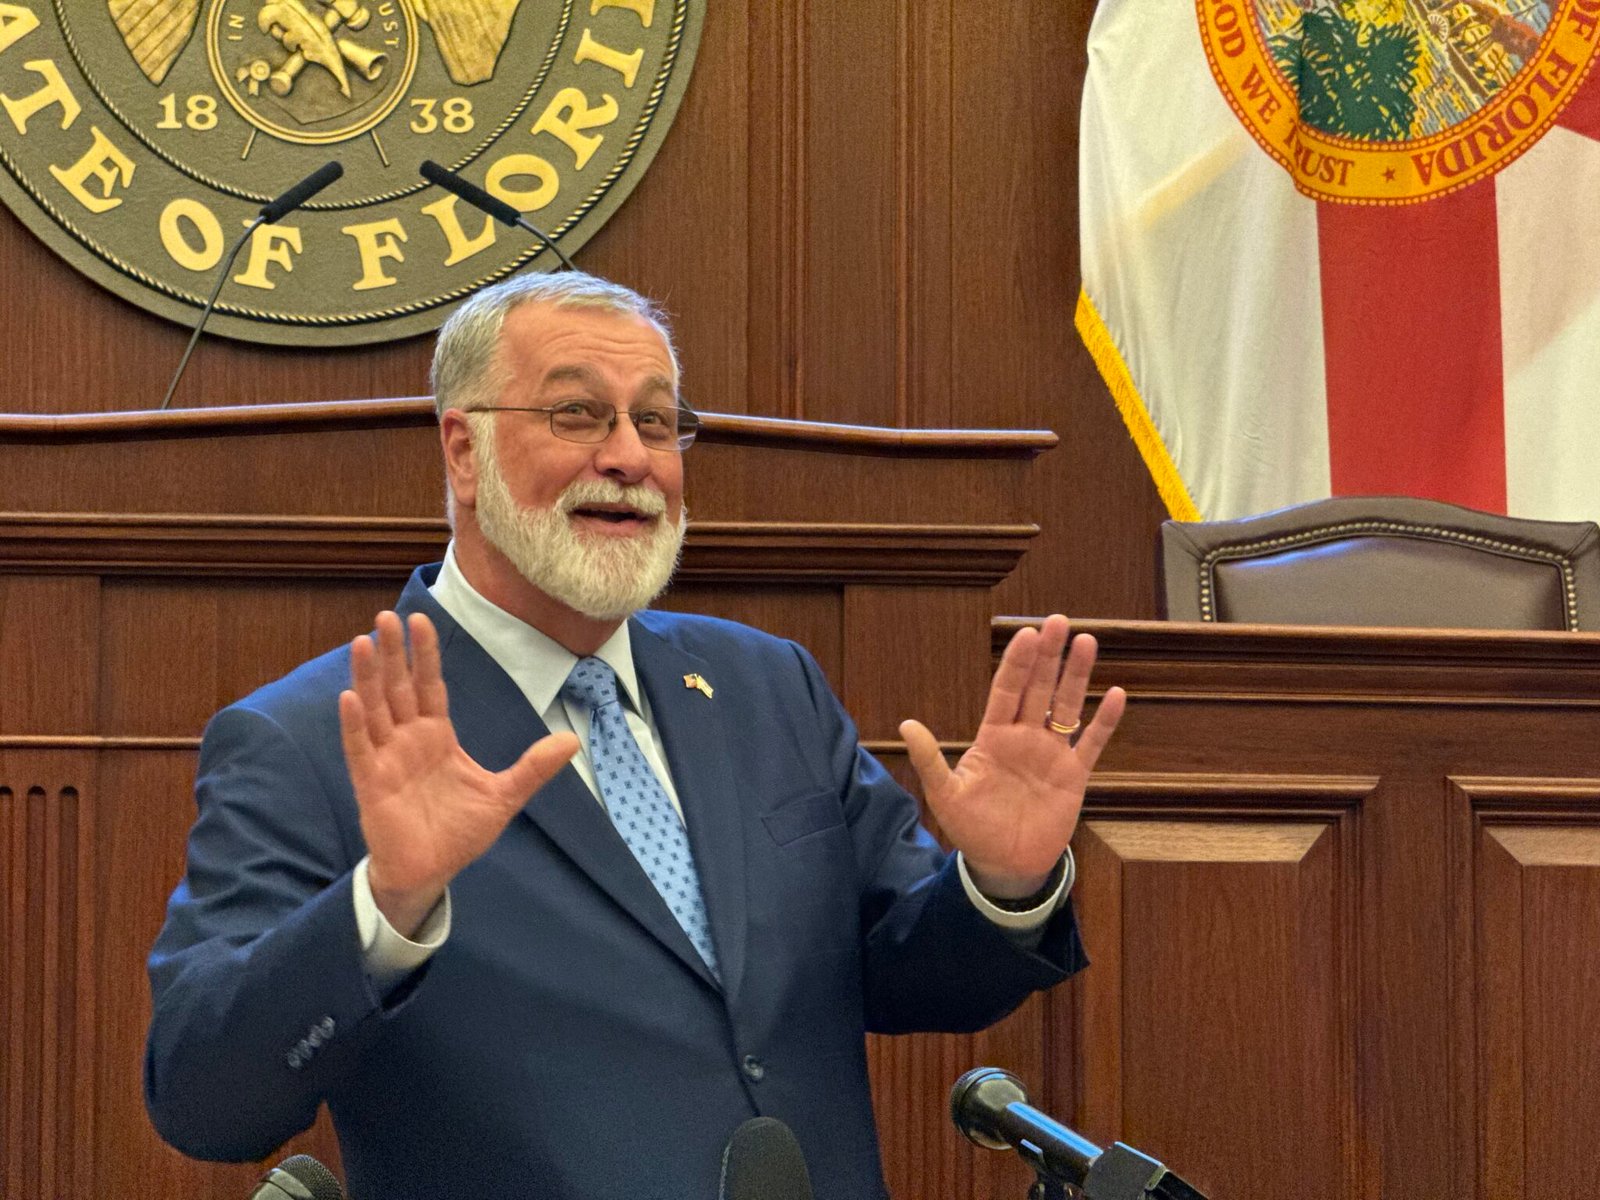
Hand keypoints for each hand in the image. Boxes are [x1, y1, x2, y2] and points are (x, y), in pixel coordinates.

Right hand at [339, 611, 578, 936]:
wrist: (431, 874)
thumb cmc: (459, 832)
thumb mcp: (504, 795)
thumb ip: (533, 767)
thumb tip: (572, 740)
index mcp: (438, 736)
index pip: (430, 686)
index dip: (425, 654)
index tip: (421, 619)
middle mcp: (408, 740)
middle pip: (399, 688)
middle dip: (393, 653)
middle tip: (386, 615)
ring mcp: (386, 760)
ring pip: (374, 710)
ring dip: (367, 677)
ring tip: (361, 642)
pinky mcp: (370, 785)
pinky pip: (359, 750)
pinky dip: (354, 725)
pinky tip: (349, 698)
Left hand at [899, 614, 1124, 898]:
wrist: (1004, 865)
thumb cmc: (972, 828)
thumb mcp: (945, 795)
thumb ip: (930, 759)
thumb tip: (907, 724)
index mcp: (994, 737)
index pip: (1006, 690)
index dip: (1017, 663)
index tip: (1027, 634)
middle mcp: (1024, 738)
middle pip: (1039, 688)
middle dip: (1049, 656)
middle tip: (1059, 621)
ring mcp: (1051, 754)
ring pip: (1067, 706)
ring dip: (1077, 676)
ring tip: (1087, 641)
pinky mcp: (1074, 776)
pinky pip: (1092, 743)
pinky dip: (1104, 721)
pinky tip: (1116, 694)